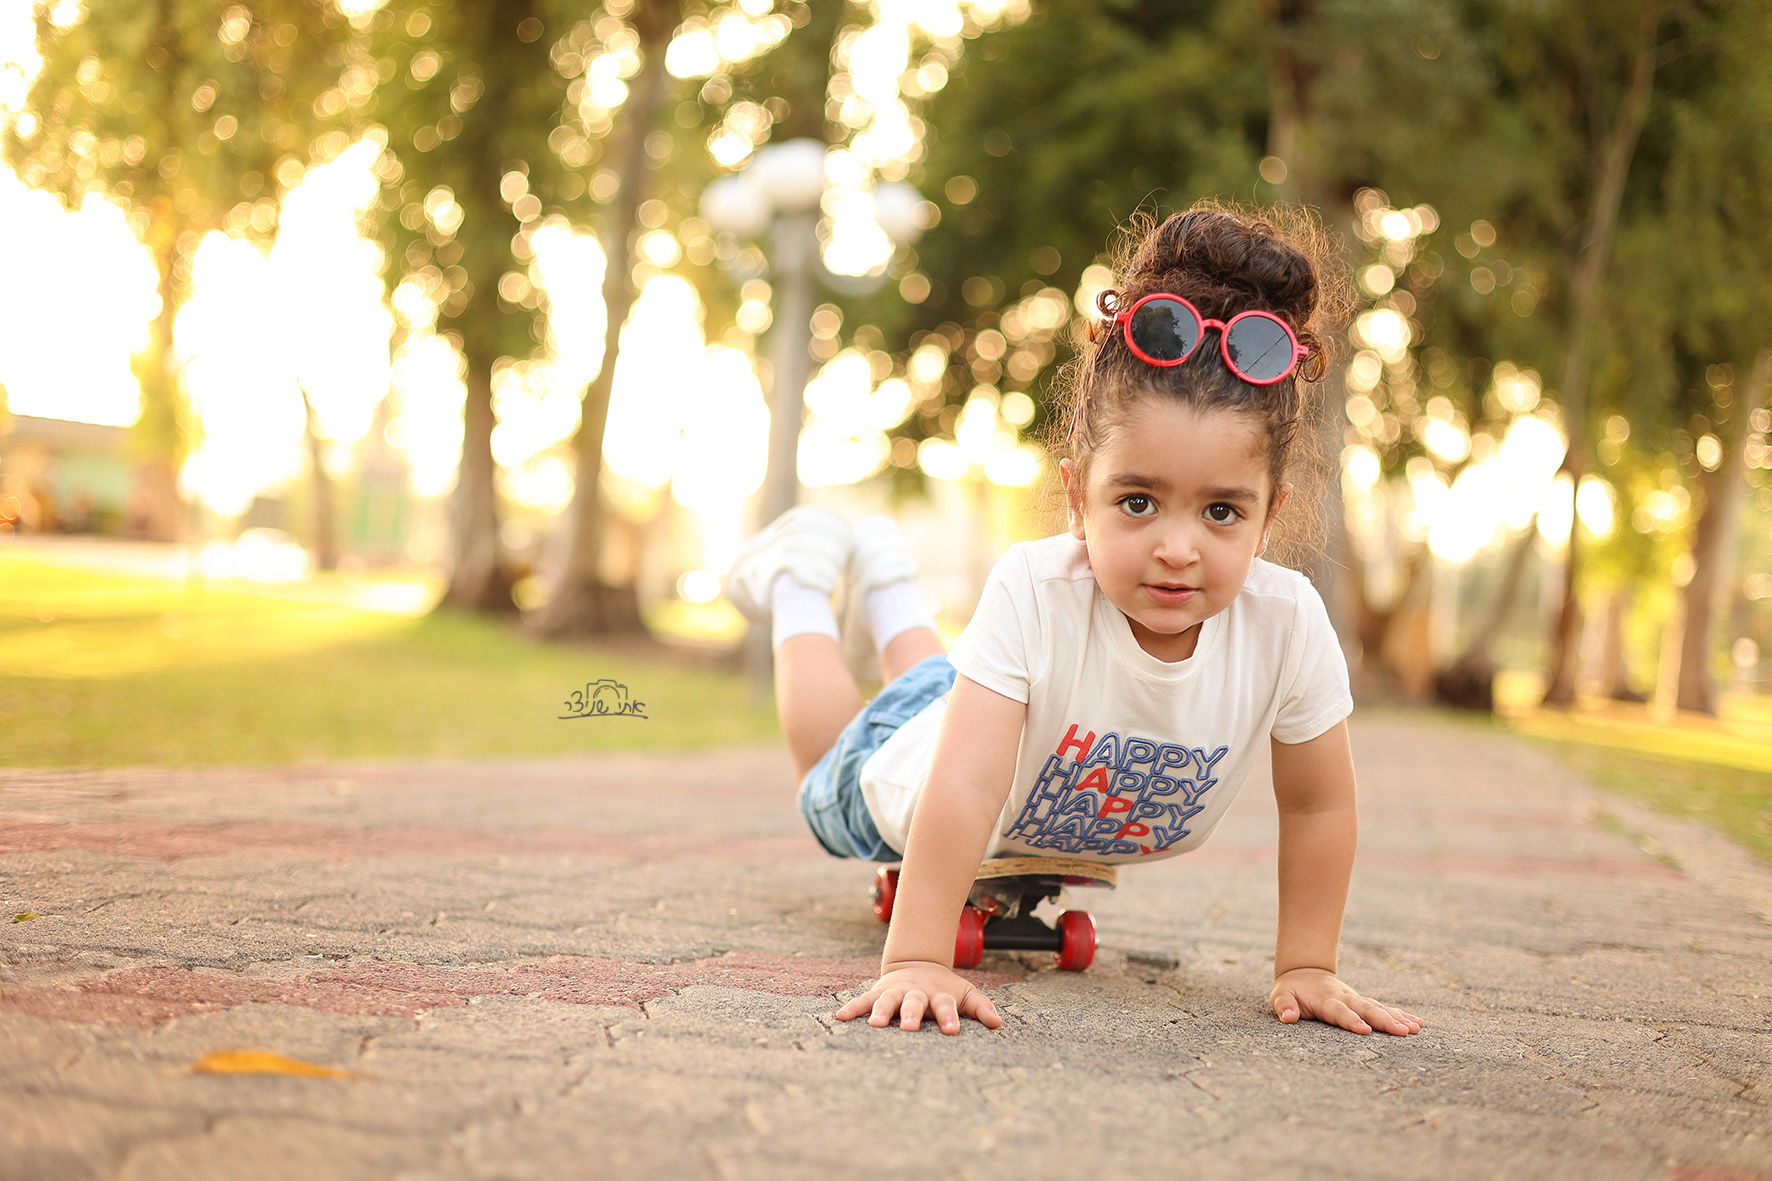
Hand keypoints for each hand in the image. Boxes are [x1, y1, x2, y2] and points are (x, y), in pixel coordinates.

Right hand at [835, 960, 1003, 1034]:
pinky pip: (864, 1000)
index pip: (946, 1006)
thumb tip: (997, 1023)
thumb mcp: (965, 993)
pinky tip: (840, 1017)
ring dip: (882, 1011)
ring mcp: (896, 991)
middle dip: (912, 1014)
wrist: (919, 964)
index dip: (949, 1017)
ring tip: (875, 1025)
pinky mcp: (879, 991)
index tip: (952, 1031)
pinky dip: (853, 1007)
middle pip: (914, 1002)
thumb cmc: (944, 988)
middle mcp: (916, 992)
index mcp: (938, 995)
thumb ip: (980, 1007)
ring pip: (888, 1000)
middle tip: (910, 1028)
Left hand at [1270, 968, 1422, 1035]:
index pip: (1340, 1012)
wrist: (1304, 972)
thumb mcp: (1281, 996)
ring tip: (1415, 1028)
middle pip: (1366, 1009)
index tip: (1365, 1030)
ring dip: (1397, 1018)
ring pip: (1379, 1008)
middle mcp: (1345, 998)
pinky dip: (1400, 1015)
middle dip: (1384, 1020)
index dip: (1351, 1021)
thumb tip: (1288, 1017)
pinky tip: (1417, 1023)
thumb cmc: (1292, 990)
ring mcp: (1356, 999)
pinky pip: (1383, 1008)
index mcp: (1326, 1000)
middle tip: (1402, 1032)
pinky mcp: (1363, 1002)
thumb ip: (1284, 1005)